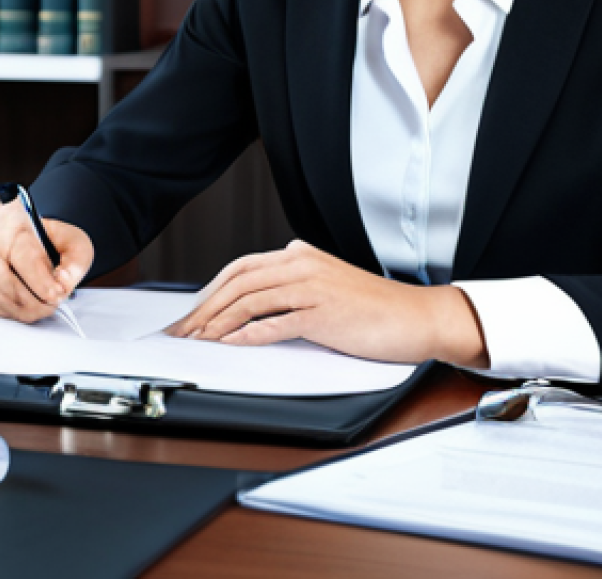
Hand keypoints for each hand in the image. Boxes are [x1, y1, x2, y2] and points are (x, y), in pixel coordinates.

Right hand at [0, 192, 94, 321]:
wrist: (27, 234)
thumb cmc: (50, 238)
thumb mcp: (74, 240)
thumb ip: (76, 261)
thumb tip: (62, 284)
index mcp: (13, 221)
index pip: (22, 256)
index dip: (40, 281)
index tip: (57, 294)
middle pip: (7, 281)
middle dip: (35, 300)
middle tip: (55, 303)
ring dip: (25, 309)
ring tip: (46, 306)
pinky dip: (12, 312)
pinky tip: (28, 306)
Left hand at [164, 240, 487, 366]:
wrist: (418, 317)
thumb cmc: (373, 309)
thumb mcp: (325, 288)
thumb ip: (290, 290)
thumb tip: (250, 308)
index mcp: (299, 256)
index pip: (241, 268)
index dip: (211, 291)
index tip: (191, 313)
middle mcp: (301, 265)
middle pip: (238, 282)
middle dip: (204, 308)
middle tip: (183, 330)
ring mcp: (312, 287)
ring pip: (251, 300)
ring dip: (218, 322)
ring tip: (199, 340)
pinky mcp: (323, 313)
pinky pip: (276, 322)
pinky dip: (248, 334)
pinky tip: (231, 344)